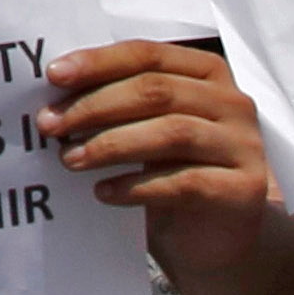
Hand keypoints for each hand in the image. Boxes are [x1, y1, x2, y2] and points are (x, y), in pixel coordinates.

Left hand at [39, 42, 281, 273]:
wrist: (215, 240)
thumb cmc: (171, 173)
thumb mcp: (146, 130)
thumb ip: (118, 104)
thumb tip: (55, 94)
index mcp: (207, 73)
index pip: (149, 55)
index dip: (99, 62)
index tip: (53, 75)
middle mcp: (233, 103)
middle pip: (156, 91)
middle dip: (95, 105)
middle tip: (49, 124)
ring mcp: (244, 146)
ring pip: (171, 133)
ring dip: (111, 144)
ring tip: (69, 159)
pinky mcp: (244, 190)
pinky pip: (184, 182)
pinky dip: (136, 186)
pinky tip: (103, 192)